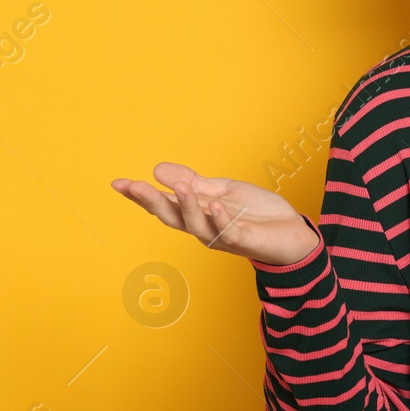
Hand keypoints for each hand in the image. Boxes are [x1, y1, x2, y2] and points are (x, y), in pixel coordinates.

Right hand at [110, 162, 320, 266]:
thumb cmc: (255, 214)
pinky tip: (215, 206)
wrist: (291, 232)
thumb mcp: (221, 190)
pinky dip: (221, 220)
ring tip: (179, 187)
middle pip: (171, 217)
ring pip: (197, 225)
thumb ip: (193, 182)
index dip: (141, 195)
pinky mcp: (245, 241)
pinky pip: (229, 232)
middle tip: (134, 187)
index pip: (163, 204)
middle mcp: (204, 228)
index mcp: (196, 214)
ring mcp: (223, 236)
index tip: (119, 183)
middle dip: (152, 202)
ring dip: (187, 206)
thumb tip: (157, 169)